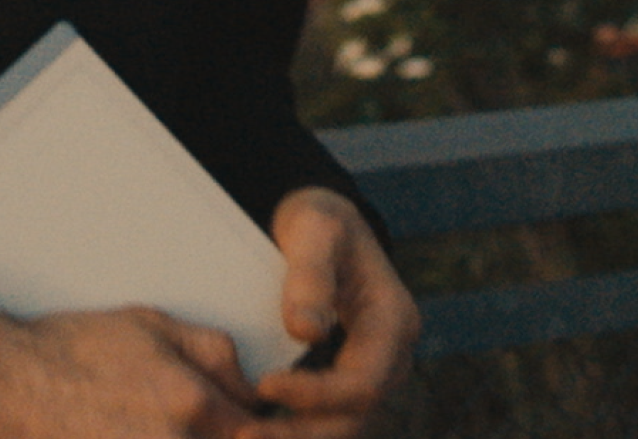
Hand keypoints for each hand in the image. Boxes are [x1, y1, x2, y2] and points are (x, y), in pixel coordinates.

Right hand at [0, 287, 264, 437]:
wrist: (3, 388)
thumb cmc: (73, 352)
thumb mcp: (151, 324)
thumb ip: (215, 352)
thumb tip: (255, 386)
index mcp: (193, 405)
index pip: (260, 435)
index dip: (272, 433)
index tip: (266, 426)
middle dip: (236, 438)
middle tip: (215, 423)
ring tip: (165, 425)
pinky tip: (143, 433)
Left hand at [251, 187, 419, 435]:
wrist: (322, 223)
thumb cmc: (320, 220)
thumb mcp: (314, 229)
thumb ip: (310, 276)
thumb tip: (306, 331)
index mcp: (394, 321)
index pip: (363, 381)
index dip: (315, 395)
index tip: (263, 384)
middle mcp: (392, 355)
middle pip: (356, 418)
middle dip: (301, 434)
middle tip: (244, 436)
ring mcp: (373, 370)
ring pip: (343, 426)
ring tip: (243, 437)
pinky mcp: (348, 378)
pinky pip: (328, 418)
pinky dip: (296, 430)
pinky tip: (253, 428)